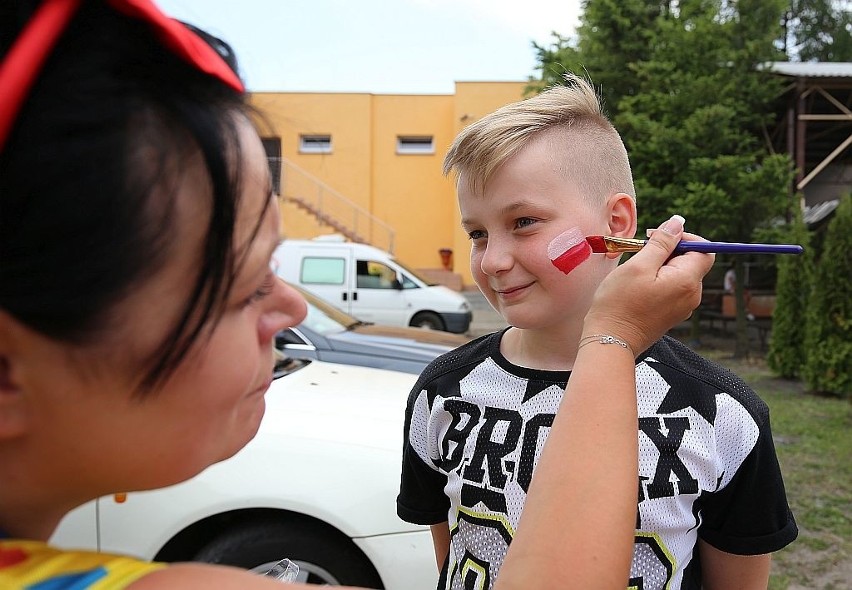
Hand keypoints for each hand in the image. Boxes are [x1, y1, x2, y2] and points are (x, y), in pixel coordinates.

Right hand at [583, 215, 713, 353]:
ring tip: (636, 272)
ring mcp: (682, 307)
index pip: (704, 249)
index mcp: (687, 281)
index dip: (684, 238)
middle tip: (641, 252)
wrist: (610, 340)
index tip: (659, 238)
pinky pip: (672, 289)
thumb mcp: (638, 265)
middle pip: (691, 262)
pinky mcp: (671, 314)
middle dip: (669, 251)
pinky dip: (659, 281)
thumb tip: (678, 223)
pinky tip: (638, 286)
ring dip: (661, 266)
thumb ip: (661, 242)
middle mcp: (691, 295)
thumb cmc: (620, 303)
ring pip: (680, 275)